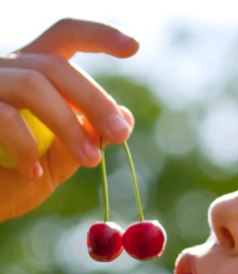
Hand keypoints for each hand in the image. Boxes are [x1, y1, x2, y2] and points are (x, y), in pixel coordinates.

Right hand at [0, 18, 138, 221]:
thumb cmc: (8, 183)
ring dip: (69, 125)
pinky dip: (27, 146)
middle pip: (55, 66)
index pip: (65, 38)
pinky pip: (3, 116)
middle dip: (95, 100)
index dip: (99, 36)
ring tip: (90, 160)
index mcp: (31, 75)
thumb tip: (124, 117)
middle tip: (120, 134)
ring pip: (32, 85)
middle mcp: (4, 70)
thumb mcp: (57, 163)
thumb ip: (85, 139)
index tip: (134, 47)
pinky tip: (33, 172)